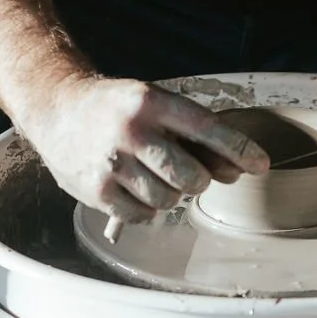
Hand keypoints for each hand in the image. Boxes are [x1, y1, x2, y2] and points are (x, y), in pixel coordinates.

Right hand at [22, 76, 269, 224]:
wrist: (56, 107)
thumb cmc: (116, 109)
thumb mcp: (151, 103)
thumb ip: (189, 133)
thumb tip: (234, 170)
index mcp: (150, 101)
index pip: (207, 128)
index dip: (239, 149)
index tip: (260, 164)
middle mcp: (131, 131)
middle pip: (191, 176)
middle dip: (199, 180)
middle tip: (190, 176)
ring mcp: (111, 162)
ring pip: (168, 200)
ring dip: (170, 195)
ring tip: (154, 179)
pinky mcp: (96, 190)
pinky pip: (142, 216)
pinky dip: (146, 210)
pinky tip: (135, 191)